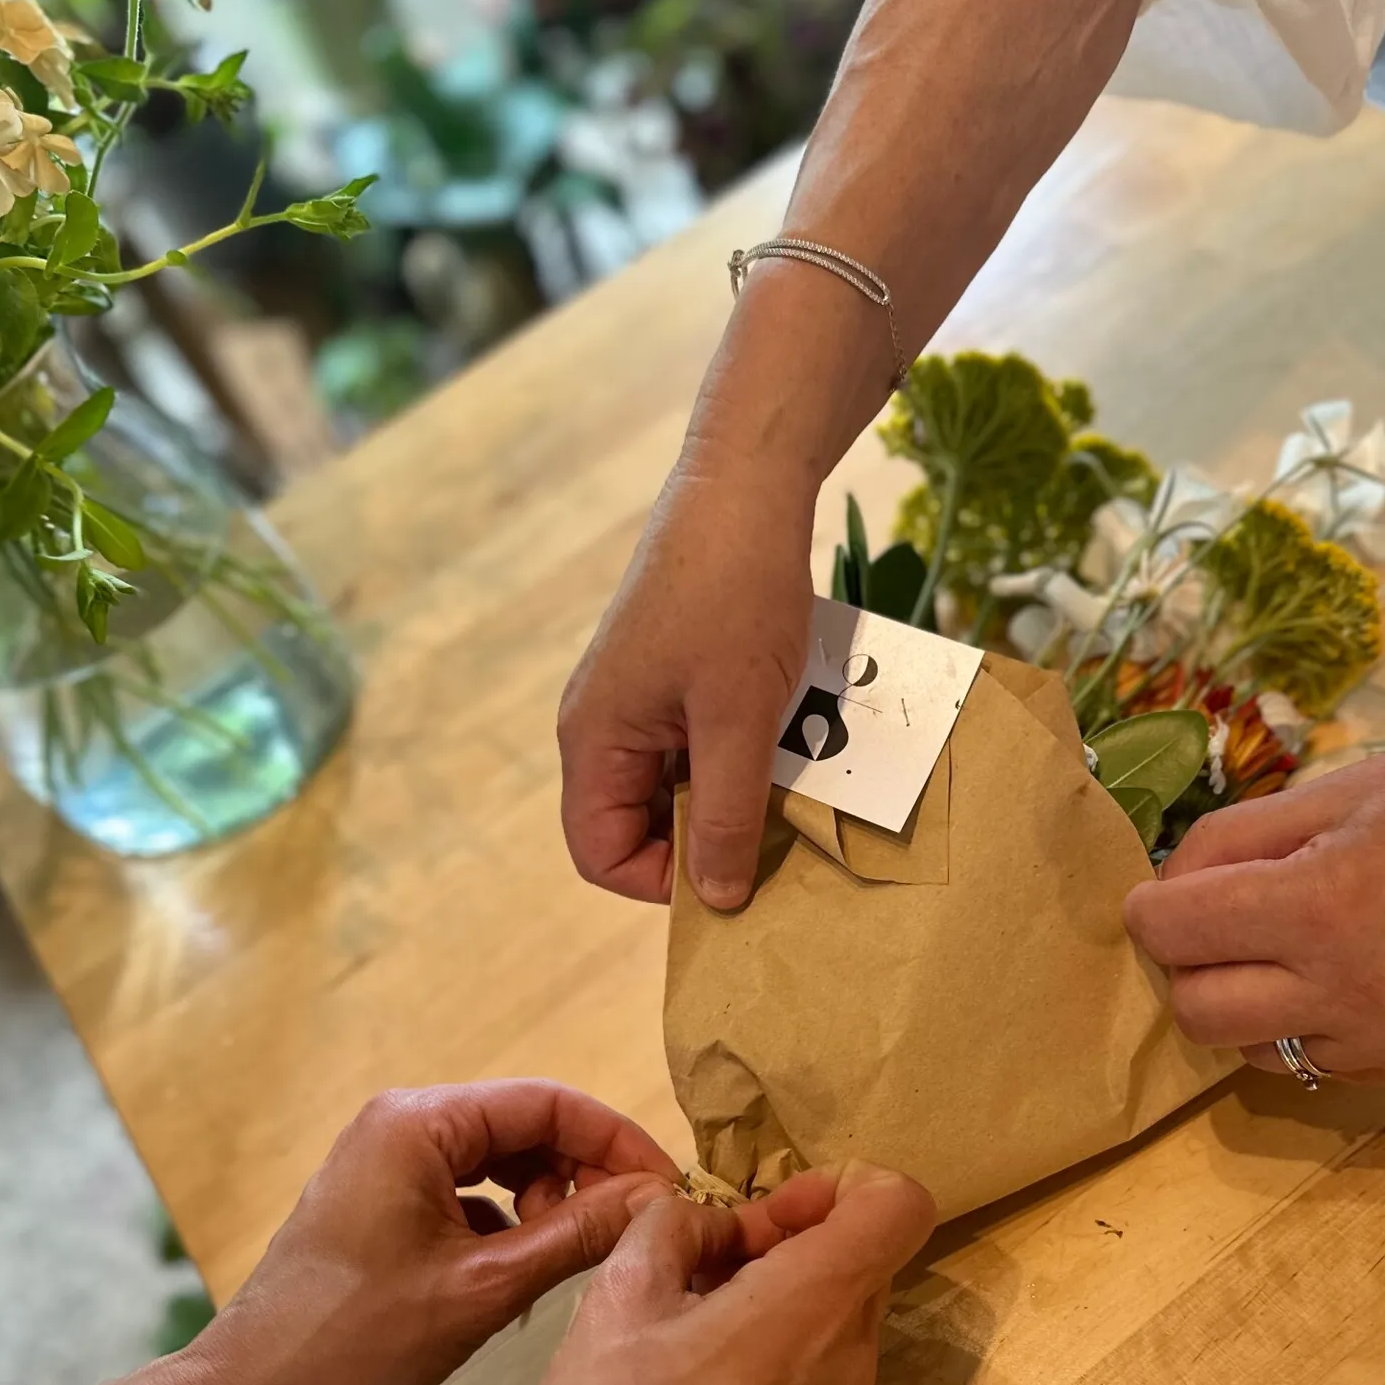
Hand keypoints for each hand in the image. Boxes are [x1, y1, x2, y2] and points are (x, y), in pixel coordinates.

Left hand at [174, 1082, 678, 1384]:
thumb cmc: (362, 1340)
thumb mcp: (484, 1289)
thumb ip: (576, 1234)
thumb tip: (656, 1196)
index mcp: (420, 1123)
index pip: (548, 1103)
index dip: (618, 1143)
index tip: (670, 1190)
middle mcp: (401, 1123)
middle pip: (523, 1127)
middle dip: (583, 1174)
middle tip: (628, 1233)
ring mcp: (386, 1160)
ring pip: (497, 1162)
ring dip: (546, 1202)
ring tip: (573, 1259)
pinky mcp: (380, 1200)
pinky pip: (465, 1192)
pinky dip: (506, 1224)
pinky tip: (521, 1275)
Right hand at [505, 1161, 935, 1384]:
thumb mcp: (616, 1297)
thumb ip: (671, 1226)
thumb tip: (705, 1222)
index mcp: (812, 1305)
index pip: (900, 1205)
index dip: (842, 1184)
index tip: (767, 1213)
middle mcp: (851, 1363)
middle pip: (861, 1264)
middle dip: (793, 1243)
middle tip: (704, 1269)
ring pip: (837, 1327)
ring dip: (781, 1305)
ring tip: (689, 1334)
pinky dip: (778, 1367)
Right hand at [558, 441, 813, 909]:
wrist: (745, 484)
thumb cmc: (734, 592)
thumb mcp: (739, 718)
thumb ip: (725, 814)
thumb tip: (716, 900)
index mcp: (594, 738)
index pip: (599, 854)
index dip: (662, 880)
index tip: (733, 868)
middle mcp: (604, 725)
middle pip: (642, 825)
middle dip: (709, 837)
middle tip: (776, 827)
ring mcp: (641, 699)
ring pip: (681, 785)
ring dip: (737, 793)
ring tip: (791, 774)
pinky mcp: (678, 675)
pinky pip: (703, 742)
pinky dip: (746, 752)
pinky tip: (791, 733)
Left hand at [1124, 720, 1384, 1082]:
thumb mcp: (1340, 790)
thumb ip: (1237, 839)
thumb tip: (1164, 885)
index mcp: (1320, 903)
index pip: (1171, 932)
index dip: (1151, 909)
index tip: (1161, 895)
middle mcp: (1346, 988)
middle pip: (1195, 1011)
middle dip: (1185, 967)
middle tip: (1213, 926)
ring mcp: (1383, 1039)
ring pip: (1248, 1050)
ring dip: (1242, 1003)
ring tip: (1283, 948)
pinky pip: (1315, 1063)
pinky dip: (1302, 1025)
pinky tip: (1339, 975)